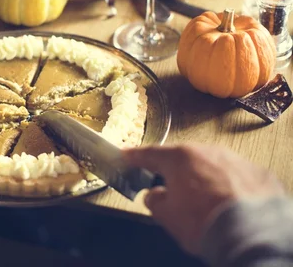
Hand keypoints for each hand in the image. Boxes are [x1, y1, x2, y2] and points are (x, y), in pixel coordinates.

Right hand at [123, 144, 284, 254]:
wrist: (252, 233)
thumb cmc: (204, 221)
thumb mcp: (166, 216)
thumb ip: (155, 201)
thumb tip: (155, 196)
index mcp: (178, 158)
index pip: (150, 154)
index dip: (135, 157)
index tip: (126, 156)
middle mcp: (206, 152)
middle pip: (183, 159)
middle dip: (174, 172)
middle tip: (167, 186)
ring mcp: (234, 160)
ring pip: (210, 166)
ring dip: (203, 179)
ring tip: (202, 201)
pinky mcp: (257, 173)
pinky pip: (234, 177)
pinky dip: (227, 187)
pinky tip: (226, 203)